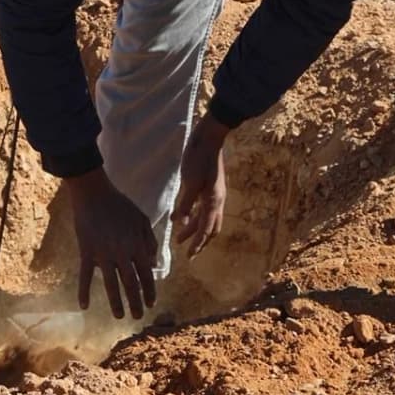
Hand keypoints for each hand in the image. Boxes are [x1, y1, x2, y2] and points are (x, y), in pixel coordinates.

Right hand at [63, 168, 158, 319]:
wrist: (94, 194)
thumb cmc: (120, 204)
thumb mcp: (141, 219)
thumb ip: (149, 241)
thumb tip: (153, 263)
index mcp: (136, 245)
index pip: (146, 274)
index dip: (149, 290)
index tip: (151, 304)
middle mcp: (122, 253)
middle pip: (131, 283)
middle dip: (136, 302)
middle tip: (138, 317)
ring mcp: (103, 254)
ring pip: (111, 284)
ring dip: (116, 302)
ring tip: (120, 316)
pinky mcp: (87, 252)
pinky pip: (85, 275)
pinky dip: (84, 291)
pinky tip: (84, 306)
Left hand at [173, 115, 231, 256]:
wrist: (209, 138)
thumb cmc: (199, 158)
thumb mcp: (190, 181)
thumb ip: (185, 203)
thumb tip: (180, 223)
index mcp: (213, 201)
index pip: (206, 229)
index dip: (198, 244)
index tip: (189, 256)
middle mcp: (216, 200)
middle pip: (210, 227)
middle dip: (199, 241)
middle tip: (187, 252)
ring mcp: (213, 193)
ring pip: (205, 217)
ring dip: (193, 228)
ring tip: (179, 236)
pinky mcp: (208, 186)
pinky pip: (201, 207)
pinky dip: (192, 215)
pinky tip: (178, 215)